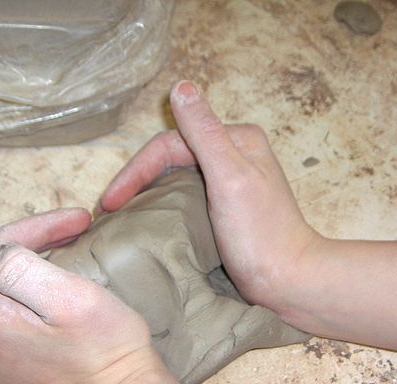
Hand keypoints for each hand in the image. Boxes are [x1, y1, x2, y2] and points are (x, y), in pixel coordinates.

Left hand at [0, 208, 163, 383]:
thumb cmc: (105, 349)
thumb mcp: (71, 297)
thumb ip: (22, 267)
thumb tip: (3, 253)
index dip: (40, 224)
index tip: (82, 218)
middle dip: (28, 240)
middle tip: (72, 230)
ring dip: (20, 265)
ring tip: (59, 253)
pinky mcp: (1, 366)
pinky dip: (18, 294)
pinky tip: (47, 290)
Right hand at [99, 80, 321, 319]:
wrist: (288, 283)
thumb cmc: (260, 234)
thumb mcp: (230, 177)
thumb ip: (204, 133)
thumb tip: (180, 87)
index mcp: (237, 140)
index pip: (172, 144)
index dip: (137, 169)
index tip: (111, 202)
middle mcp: (235, 155)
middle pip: (172, 159)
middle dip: (136, 181)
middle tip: (107, 211)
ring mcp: (230, 185)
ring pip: (176, 180)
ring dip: (145, 195)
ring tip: (119, 218)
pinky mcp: (225, 212)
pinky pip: (185, 201)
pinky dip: (162, 209)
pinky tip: (146, 224)